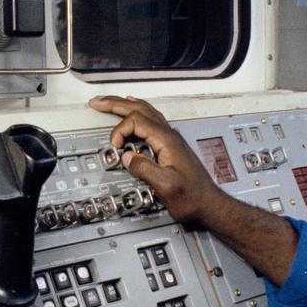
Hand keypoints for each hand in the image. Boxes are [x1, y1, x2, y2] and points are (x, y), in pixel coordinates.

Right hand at [88, 96, 231, 226]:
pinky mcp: (170, 146)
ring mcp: (171, 139)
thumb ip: (145, 169)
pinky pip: (151, 120)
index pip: (137, 121)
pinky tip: (134, 113)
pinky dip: (137, 113)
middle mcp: (170, 135)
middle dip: (116, 104)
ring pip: (146, 112)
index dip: (120, 131)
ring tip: (110, 103)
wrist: (209, 204)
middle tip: (97, 102)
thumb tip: (126, 156)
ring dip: (126, 106)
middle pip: (140, 109)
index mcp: (167, 141)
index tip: (115, 148)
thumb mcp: (166, 186)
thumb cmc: (192, 198)